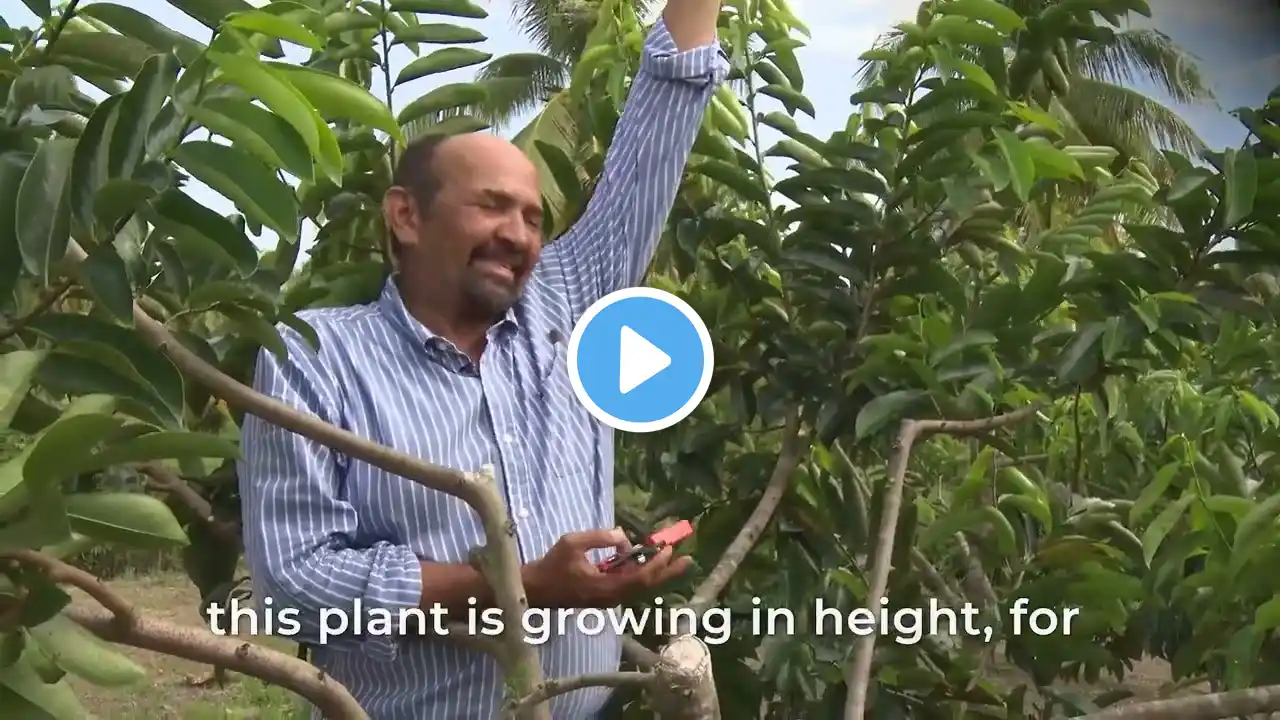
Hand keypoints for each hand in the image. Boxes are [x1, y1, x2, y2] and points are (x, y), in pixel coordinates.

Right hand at [523, 528, 691, 608]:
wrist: (535, 589)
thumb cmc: (552, 565)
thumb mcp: (573, 542)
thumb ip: (600, 537)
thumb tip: (624, 537)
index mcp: (607, 588)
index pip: (641, 579)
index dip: (658, 564)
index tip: (668, 549)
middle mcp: (612, 597)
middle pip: (647, 586)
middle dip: (667, 572)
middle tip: (687, 559)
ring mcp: (609, 598)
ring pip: (639, 587)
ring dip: (655, 572)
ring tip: (670, 556)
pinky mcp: (604, 596)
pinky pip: (628, 585)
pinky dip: (639, 572)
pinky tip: (643, 559)